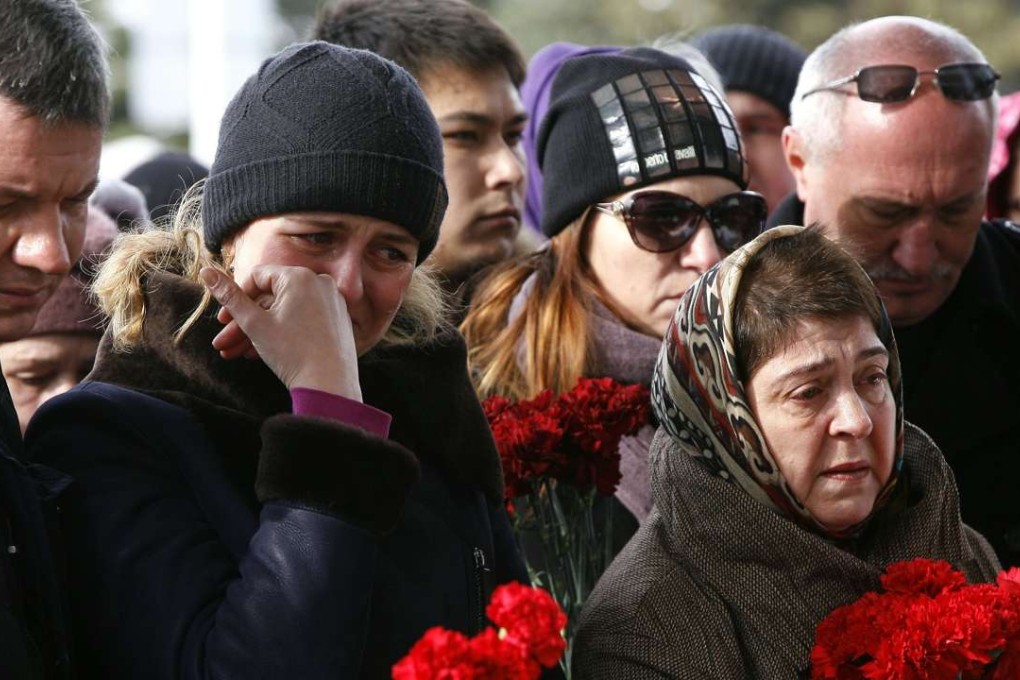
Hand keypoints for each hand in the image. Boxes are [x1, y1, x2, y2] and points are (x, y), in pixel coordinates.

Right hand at [200, 265, 361, 400]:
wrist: (329, 385)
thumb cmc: (292, 352)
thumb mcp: (254, 323)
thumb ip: (229, 296)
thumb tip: (205, 271)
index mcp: (300, 276)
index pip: (257, 277)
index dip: (235, 298)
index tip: (222, 321)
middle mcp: (320, 283)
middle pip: (271, 299)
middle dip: (243, 323)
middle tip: (223, 343)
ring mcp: (332, 301)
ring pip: (285, 312)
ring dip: (258, 332)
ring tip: (235, 354)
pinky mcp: (337, 319)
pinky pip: (303, 320)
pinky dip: (282, 333)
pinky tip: (259, 354)